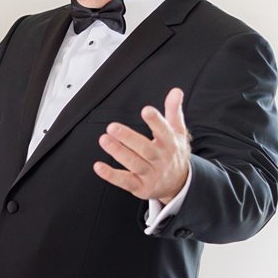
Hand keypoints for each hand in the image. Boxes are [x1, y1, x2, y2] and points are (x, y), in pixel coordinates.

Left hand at [94, 87, 190, 201]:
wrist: (179, 184)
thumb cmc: (173, 153)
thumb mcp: (178, 132)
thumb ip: (174, 111)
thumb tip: (176, 91)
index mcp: (170, 144)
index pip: (164, 131)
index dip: (156, 121)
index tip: (146, 110)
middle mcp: (161, 159)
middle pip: (145, 149)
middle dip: (128, 138)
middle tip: (112, 127)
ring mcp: (151, 174)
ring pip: (134, 164)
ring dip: (118, 152)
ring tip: (104, 140)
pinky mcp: (141, 187)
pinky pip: (125, 181)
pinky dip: (111, 175)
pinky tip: (98, 166)